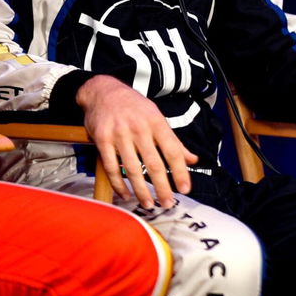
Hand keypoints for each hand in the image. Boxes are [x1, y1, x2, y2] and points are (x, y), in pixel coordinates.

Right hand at [77, 75, 198, 207]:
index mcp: (155, 122)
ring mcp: (119, 134)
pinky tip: (125, 194)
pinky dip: (118, 184)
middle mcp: (138, 128)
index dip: (180, 172)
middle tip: (168, 204)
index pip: (172, 150)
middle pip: (153, 164)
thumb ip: (173, 140)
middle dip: (162, 187)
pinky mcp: (102, 140)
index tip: (185, 189)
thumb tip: (192, 160)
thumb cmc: (133, 106)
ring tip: (148, 204)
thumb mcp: (156, 116)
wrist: (102, 91)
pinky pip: (111, 167)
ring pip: (132, 169)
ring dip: (141, 190)